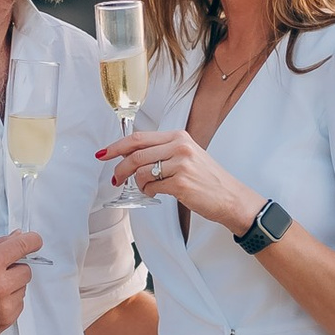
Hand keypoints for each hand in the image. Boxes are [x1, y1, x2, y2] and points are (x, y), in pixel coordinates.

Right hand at [0, 229, 42, 334]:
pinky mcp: (3, 323)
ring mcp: (3, 306)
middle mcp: (0, 285)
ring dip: (11, 288)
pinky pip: (18, 307)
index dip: (32, 241)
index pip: (24, 245)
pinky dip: (8, 303)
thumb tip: (18, 237)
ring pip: (22, 290)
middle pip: (26, 270)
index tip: (33, 242)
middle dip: (14, 269)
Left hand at [97, 127, 261, 233]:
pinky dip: (148, 192)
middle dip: (119, 168)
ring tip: (144, 188)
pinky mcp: (181, 183)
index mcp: (178, 137)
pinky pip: (151, 187)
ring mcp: (180, 165)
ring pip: (141, 172)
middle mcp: (179, 147)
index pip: (139, 138)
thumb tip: (131, 156)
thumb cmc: (208, 179)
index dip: (117, 146)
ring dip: (136, 184)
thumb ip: (163, 151)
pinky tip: (156, 193)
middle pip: (135, 154)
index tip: (103, 153)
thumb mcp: (187, 155)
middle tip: (115, 179)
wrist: (230, 197)